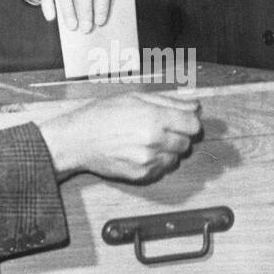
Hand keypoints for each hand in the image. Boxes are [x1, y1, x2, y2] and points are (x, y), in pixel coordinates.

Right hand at [39, 91, 200, 182]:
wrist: (78, 139)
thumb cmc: (102, 115)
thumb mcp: (135, 98)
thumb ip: (169, 102)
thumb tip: (194, 106)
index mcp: (155, 118)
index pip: (194, 125)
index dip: (189, 122)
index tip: (181, 121)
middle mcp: (154, 141)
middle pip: (187, 143)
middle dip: (178, 136)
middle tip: (160, 129)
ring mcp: (148, 160)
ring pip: (176, 158)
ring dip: (167, 150)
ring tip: (147, 140)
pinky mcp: (142, 175)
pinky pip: (162, 169)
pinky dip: (156, 162)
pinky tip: (140, 151)